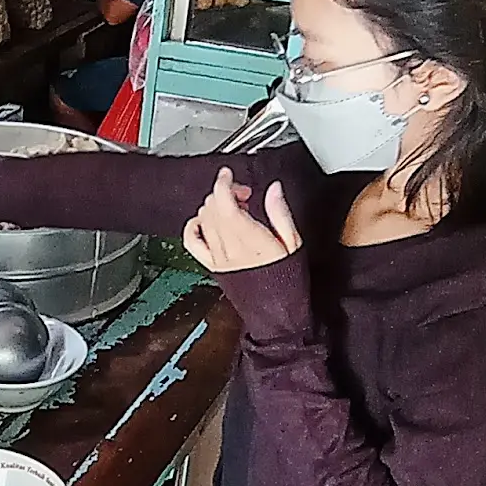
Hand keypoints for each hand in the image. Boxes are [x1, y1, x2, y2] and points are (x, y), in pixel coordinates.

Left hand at [183, 171, 302, 273]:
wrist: (276, 311)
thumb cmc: (287, 281)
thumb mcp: (293, 243)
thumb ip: (280, 212)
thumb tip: (274, 189)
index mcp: (250, 238)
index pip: (224, 201)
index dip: (223, 182)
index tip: (228, 174)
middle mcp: (230, 247)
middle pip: (213, 206)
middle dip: (225, 193)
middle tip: (242, 196)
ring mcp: (218, 256)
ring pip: (203, 219)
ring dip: (214, 207)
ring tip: (233, 211)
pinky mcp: (212, 266)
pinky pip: (192, 241)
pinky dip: (194, 226)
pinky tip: (205, 222)